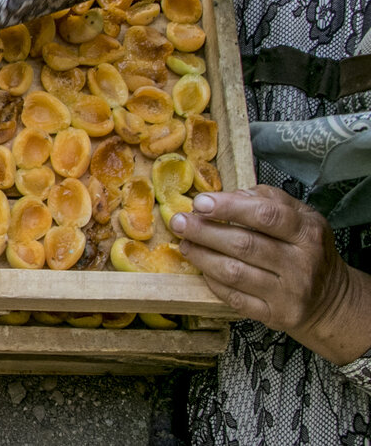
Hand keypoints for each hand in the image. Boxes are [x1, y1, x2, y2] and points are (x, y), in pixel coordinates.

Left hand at [173, 185, 370, 364]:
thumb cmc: (306, 250)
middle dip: (204, 231)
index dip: (229, 207)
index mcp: (307, 232)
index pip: (266, 215)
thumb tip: (228, 195)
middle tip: (180, 222)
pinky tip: (202, 268)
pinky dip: (213, 281)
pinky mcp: (276, 315)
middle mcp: (301, 264)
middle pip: (244, 244)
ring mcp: (289, 293)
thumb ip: (267, 199)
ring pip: (234, 273)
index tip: (200, 202)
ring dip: (202, 256)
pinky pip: (234, 297)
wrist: (330, 299)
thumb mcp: (300, 216)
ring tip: (185, 243)